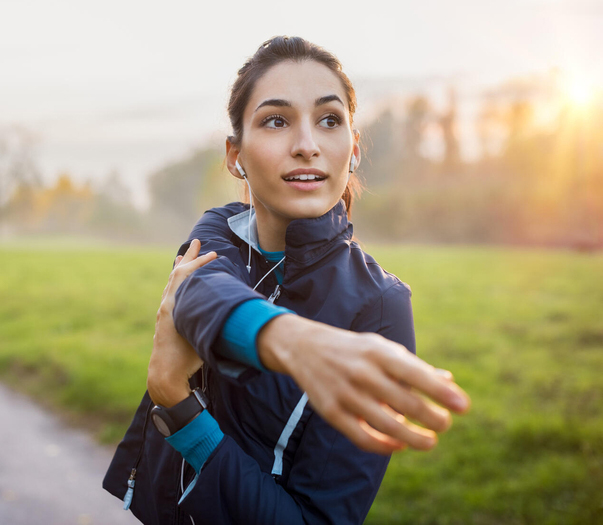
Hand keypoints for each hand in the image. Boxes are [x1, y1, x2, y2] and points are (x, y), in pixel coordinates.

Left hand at [147, 240, 216, 406]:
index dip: (200, 263)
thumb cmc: (186, 358)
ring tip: (183, 256)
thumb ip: (215, 320)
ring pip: (172, 282)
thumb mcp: (202, 335)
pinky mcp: (166, 320)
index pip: (186, 275)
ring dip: (181, 268)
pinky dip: (178, 282)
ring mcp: (165, 312)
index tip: (214, 254)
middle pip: (177, 273)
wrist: (164, 375)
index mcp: (173, 305)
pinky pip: (171, 292)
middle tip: (196, 242)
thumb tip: (239, 309)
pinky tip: (181, 283)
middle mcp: (167, 304)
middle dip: (189, 257)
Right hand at [258, 315, 469, 454]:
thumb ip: (414, 367)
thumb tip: (449, 383)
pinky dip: (385, 446)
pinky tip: (399, 445)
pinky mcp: (331, 412)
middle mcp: (362, 372)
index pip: (416, 374)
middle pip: (406, 403)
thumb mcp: (382, 349)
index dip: (441, 392)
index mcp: (378, 352)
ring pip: (387, 425)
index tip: (464, 406)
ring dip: (414, 438)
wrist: (304, 347)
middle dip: (433, 418)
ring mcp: (345, 393)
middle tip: (445, 424)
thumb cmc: (354, 350)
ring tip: (430, 442)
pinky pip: (363, 438)